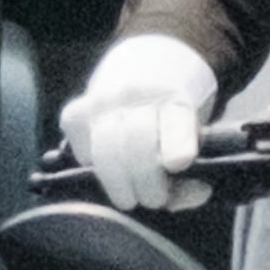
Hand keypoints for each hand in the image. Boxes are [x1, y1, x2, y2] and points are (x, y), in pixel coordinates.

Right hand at [64, 31, 223, 216]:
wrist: (147, 69)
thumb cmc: (174, 117)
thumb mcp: (195, 135)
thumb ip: (193, 171)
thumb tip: (181, 200)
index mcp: (178, 100)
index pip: (175, 123)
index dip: (176, 144)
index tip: (178, 163)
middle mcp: (138, 94)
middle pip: (137, 143)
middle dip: (146, 182)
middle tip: (153, 200)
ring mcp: (101, 101)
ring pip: (105, 151)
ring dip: (118, 183)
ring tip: (129, 198)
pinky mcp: (75, 113)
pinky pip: (80, 151)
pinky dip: (92, 166)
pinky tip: (105, 167)